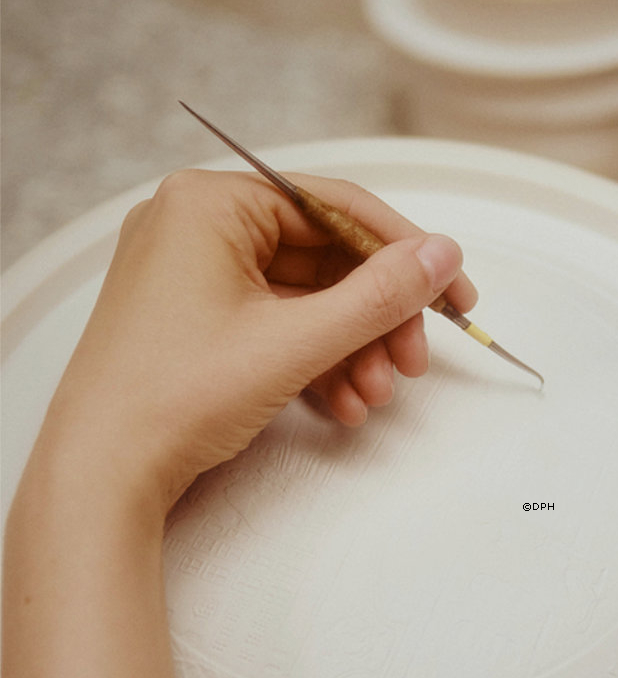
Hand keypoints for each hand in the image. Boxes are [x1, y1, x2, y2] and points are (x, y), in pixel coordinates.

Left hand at [35, 168, 475, 513]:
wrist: (106, 473)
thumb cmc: (176, 395)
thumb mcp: (296, 341)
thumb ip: (379, 296)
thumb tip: (442, 256)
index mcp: (211, 204)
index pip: (335, 207)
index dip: (404, 252)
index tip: (452, 290)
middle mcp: (201, 227)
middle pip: (326, 258)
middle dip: (377, 318)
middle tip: (413, 359)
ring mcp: (198, 275)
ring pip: (308, 299)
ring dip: (354, 348)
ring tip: (375, 395)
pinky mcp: (202, 319)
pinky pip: (281, 326)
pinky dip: (318, 361)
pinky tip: (343, 403)